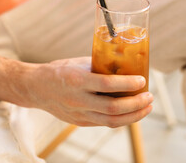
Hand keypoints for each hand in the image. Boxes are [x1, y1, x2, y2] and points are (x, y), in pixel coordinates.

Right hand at [28, 57, 152, 127]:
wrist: (36, 88)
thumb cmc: (59, 71)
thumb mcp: (79, 63)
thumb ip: (100, 67)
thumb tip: (124, 65)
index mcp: (77, 80)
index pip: (108, 85)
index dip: (128, 84)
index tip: (142, 80)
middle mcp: (78, 100)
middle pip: (113, 109)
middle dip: (136, 104)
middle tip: (149, 97)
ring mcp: (78, 114)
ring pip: (111, 121)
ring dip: (134, 116)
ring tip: (147, 107)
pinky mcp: (80, 122)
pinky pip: (105, 123)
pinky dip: (122, 119)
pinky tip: (132, 112)